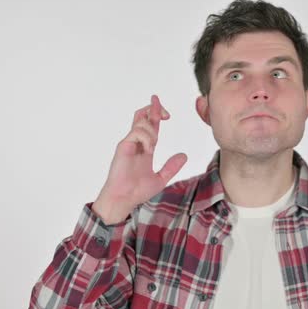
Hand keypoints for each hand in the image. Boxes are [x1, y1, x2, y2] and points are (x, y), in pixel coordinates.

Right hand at [93, 95, 187, 224]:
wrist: (124, 200)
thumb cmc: (137, 191)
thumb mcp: (161, 178)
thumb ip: (172, 167)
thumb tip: (184, 156)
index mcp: (145, 148)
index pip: (151, 125)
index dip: (157, 113)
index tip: (168, 113)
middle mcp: (136, 143)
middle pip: (142, 116)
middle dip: (154, 109)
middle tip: (166, 114)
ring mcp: (129, 144)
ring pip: (141, 122)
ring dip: (152, 130)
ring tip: (153, 147)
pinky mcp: (123, 147)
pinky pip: (136, 133)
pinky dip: (146, 138)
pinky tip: (149, 150)